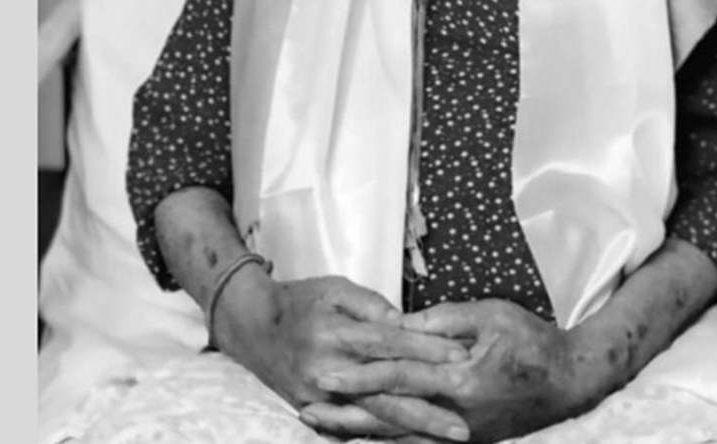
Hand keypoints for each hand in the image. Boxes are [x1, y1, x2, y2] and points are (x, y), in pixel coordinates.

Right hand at [212, 273, 473, 440]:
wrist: (253, 328)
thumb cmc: (300, 302)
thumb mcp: (335, 288)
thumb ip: (371, 304)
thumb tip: (405, 321)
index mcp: (336, 334)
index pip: (390, 344)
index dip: (427, 350)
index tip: (461, 356)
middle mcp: (328, 371)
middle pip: (386, 395)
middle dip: (427, 412)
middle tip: (462, 426)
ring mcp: (319, 397)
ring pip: (373, 417)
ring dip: (412, 430)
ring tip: (445, 438)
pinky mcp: (313, 411)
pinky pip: (353, 428)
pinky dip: (383, 435)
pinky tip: (412, 441)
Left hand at [299, 299, 598, 443]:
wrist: (571, 381)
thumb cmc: (533, 341)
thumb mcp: (491, 315)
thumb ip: (443, 319)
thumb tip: (399, 322)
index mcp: (460, 382)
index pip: (398, 377)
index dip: (359, 374)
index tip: (325, 373)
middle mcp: (455, 416)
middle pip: (388, 418)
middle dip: (344, 414)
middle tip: (306, 408)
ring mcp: (460, 433)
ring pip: (398, 436)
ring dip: (357, 431)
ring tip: (321, 425)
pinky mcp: (465, 439)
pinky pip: (417, 442)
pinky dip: (386, 439)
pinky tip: (362, 436)